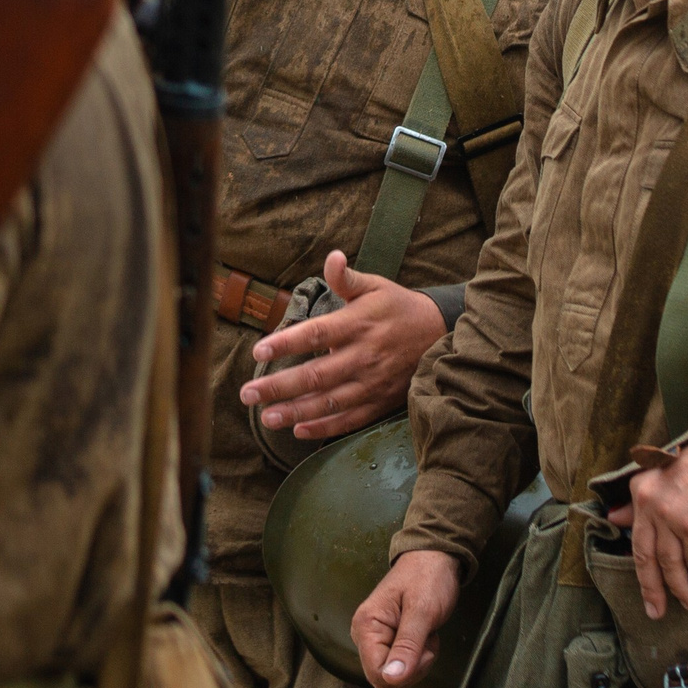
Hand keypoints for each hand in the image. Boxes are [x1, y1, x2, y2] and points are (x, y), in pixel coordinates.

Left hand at [240, 252, 447, 441]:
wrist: (439, 333)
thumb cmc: (398, 307)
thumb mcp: (375, 286)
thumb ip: (347, 278)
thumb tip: (332, 257)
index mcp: (359, 323)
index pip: (317, 334)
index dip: (287, 343)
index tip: (259, 350)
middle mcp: (364, 355)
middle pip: (317, 375)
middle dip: (279, 386)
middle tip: (247, 394)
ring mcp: (372, 382)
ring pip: (330, 402)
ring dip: (296, 412)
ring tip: (266, 418)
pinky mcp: (380, 401)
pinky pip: (349, 419)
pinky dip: (324, 427)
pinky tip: (298, 430)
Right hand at [353, 549, 461, 687]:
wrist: (435, 557)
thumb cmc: (428, 578)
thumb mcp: (422, 611)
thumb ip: (407, 646)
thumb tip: (391, 680)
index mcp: (365, 627)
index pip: (378, 675)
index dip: (406, 672)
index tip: (423, 648)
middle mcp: (364, 636)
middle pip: (386, 679)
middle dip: (414, 666)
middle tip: (426, 638)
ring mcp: (376, 640)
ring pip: (396, 676)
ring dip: (419, 661)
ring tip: (426, 633)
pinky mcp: (388, 642)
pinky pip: (402, 666)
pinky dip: (419, 656)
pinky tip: (424, 635)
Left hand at [604, 428, 687, 619]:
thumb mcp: (667, 474)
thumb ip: (642, 500)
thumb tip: (614, 519)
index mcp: (641, 489)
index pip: (636, 537)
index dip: (641, 567)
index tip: (646, 587)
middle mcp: (652, 504)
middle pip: (647, 557)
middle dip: (652, 589)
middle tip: (655, 611)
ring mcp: (673, 517)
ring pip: (671, 565)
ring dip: (681, 590)